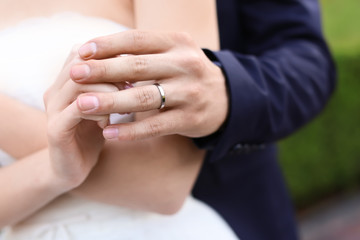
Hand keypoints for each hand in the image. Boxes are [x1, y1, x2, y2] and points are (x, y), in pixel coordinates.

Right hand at [44, 48, 118, 186]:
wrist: (72, 169)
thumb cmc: (93, 133)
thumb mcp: (104, 106)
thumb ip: (112, 85)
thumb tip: (136, 65)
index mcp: (64, 82)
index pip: (83, 52)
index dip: (109, 57)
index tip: (131, 72)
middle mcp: (55, 90)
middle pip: (81, 64)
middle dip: (112, 73)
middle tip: (130, 88)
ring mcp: (52, 109)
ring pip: (79, 84)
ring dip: (107, 92)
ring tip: (121, 108)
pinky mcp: (55, 129)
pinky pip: (78, 109)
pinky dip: (99, 112)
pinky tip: (108, 122)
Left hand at [71, 30, 227, 140]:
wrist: (225, 98)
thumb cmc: (186, 74)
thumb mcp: (173, 54)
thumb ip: (143, 52)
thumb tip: (97, 55)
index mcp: (178, 43)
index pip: (137, 40)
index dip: (108, 44)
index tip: (82, 51)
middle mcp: (186, 65)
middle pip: (138, 67)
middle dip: (103, 71)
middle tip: (74, 74)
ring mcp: (190, 93)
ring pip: (144, 97)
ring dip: (111, 102)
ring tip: (82, 106)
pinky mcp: (191, 119)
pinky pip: (156, 126)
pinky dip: (131, 130)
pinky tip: (108, 133)